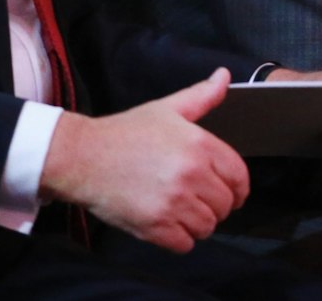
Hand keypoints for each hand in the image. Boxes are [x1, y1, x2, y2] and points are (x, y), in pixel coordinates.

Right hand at [41, 69, 248, 252]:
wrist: (82, 157)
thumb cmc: (124, 133)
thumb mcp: (167, 108)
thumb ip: (202, 96)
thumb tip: (224, 76)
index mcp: (200, 145)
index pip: (239, 177)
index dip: (238, 188)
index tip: (232, 193)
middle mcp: (191, 174)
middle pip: (225, 205)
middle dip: (214, 205)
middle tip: (197, 199)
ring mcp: (173, 203)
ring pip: (207, 227)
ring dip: (197, 223)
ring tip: (180, 211)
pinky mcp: (155, 227)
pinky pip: (185, 244)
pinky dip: (179, 239)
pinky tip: (167, 223)